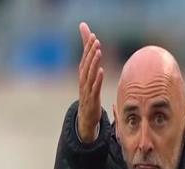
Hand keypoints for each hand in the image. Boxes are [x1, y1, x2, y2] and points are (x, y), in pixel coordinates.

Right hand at [77, 22, 103, 142]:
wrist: (86, 117)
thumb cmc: (89, 95)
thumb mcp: (90, 80)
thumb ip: (91, 65)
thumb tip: (93, 53)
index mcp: (83, 75)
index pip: (85, 58)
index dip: (88, 47)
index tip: (93, 35)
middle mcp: (83, 81)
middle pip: (86, 64)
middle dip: (90, 52)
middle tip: (96, 40)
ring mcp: (87, 90)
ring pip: (90, 74)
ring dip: (94, 62)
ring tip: (99, 52)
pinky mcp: (92, 99)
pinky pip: (95, 88)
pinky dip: (97, 79)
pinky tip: (101, 71)